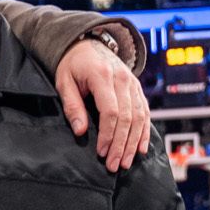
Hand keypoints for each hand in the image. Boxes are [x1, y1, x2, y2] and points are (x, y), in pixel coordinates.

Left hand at [55, 40, 149, 172]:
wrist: (88, 45)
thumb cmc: (73, 65)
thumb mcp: (64, 82)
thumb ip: (72, 106)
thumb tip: (80, 131)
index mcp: (103, 75)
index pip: (110, 110)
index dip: (107, 134)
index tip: (101, 151)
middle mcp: (123, 79)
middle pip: (127, 117)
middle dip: (120, 144)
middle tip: (113, 165)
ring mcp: (133, 84)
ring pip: (139, 117)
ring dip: (133, 143)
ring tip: (125, 162)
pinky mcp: (137, 89)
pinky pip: (145, 112)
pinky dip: (144, 132)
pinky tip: (140, 149)